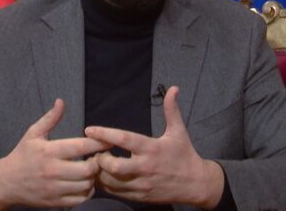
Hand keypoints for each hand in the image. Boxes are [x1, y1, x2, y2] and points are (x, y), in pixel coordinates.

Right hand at [0, 99, 110, 209]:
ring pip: (86, 185)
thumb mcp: (33, 134)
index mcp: (50, 151)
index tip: (109, 140)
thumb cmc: (22, 155)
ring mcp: (54, 188)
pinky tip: (85, 183)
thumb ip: (50, 118)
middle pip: (88, 169)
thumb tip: (61, 101)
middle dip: (98, 162)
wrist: (5, 183)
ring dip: (94, 177)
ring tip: (92, 169)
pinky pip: (80, 199)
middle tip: (99, 157)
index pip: (81, 146)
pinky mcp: (55, 202)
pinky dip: (87, 192)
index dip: (99, 143)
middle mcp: (53, 171)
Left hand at [85, 86, 223, 207]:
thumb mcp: (178, 131)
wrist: (196, 184)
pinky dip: (106, 185)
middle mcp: (145, 167)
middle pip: (113, 167)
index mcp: (152, 148)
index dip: (104, 134)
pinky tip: (105, 176)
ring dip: (100, 173)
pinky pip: (116, 193)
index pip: (124, 139)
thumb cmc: (184, 154)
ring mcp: (141, 184)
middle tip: (98, 152)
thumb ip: (171, 110)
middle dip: (100, 159)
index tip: (90, 130)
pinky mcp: (140, 197)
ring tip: (99, 163)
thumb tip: (173, 88)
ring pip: (111, 182)